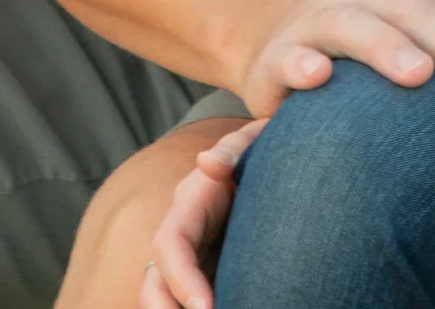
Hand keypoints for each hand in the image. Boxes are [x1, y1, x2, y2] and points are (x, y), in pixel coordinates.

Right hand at [140, 120, 265, 308]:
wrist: (279, 164)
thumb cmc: (263, 150)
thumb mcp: (252, 141)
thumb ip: (234, 147)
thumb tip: (207, 161)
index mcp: (190, 203)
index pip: (170, 244)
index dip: (181, 279)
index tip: (205, 308)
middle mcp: (182, 234)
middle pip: (155, 282)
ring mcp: (192, 256)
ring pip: (167, 296)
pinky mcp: (206, 272)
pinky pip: (191, 299)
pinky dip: (198, 308)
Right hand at [236, 0, 434, 116]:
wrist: (276, 38)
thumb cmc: (362, 38)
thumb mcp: (412, 24)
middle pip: (415, 12)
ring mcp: (314, 18)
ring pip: (354, 25)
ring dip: (386, 47)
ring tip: (419, 75)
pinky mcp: (273, 57)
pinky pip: (288, 56)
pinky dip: (302, 63)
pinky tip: (320, 77)